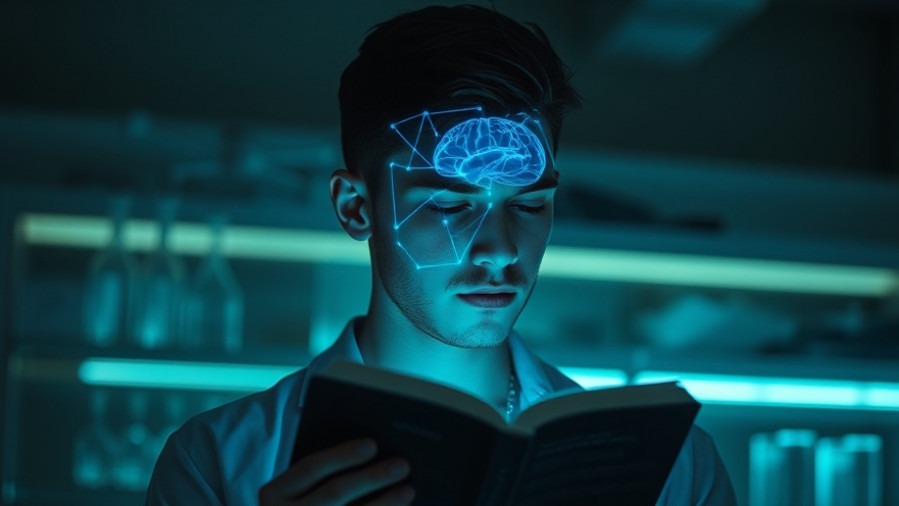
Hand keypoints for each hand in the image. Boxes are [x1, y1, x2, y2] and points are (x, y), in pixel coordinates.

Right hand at [258, 438, 413, 505]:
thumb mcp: (296, 492)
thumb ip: (320, 478)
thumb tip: (370, 453)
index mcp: (275, 494)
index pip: (312, 468)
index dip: (342, 455)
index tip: (372, 445)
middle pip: (335, 493)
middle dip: (371, 478)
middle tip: (402, 465)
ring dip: (384, 505)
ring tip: (408, 491)